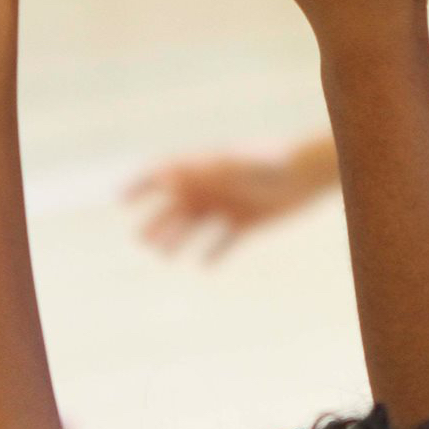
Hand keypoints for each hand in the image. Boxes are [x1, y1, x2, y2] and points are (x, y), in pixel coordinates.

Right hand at [125, 143, 330, 259]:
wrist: (308, 174)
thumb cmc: (273, 162)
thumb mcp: (238, 163)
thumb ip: (206, 168)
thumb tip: (172, 173)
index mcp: (206, 168)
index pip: (166, 173)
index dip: (140, 184)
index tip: (120, 199)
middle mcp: (213, 187)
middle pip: (176, 206)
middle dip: (158, 221)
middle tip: (143, 241)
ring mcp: (228, 205)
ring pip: (195, 226)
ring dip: (178, 239)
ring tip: (165, 255)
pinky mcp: (247, 222)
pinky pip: (224, 241)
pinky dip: (214, 253)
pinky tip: (204, 266)